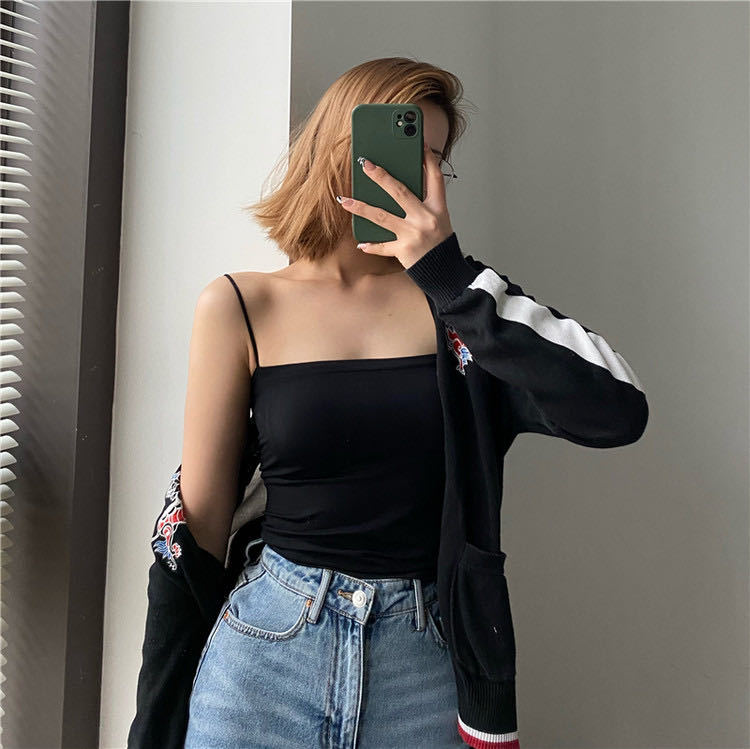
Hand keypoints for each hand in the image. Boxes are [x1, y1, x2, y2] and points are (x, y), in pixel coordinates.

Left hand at [335, 142, 453, 268]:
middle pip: (400, 192)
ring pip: (382, 216)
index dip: (428, 160)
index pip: (435, 178)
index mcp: (438, 209)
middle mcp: (426, 219)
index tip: (419, 143)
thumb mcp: (439, 220)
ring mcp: (413, 234)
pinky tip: (361, 243)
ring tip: (345, 200)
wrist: (445, 273)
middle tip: (364, 164)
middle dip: (380, 176)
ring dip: (361, 208)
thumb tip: (400, 188)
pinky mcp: (404, 251)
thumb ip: (424, 203)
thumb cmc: (440, 245)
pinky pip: (382, 246)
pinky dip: (371, 245)